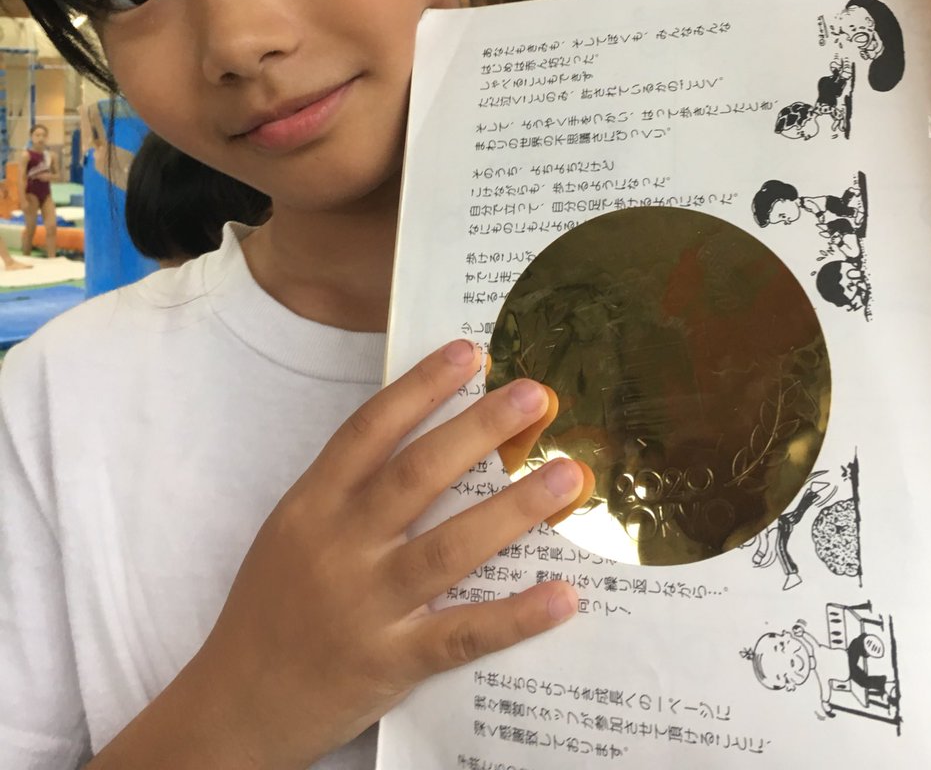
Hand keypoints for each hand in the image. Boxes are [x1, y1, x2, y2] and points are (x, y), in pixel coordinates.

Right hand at [194, 340, 585, 769]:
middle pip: (417, 474)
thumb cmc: (271, 607)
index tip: (468, 351)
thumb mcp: (294, 530)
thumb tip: (425, 436)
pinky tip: (562, 595)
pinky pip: (462, 634)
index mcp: (312, 505)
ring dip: (514, 508)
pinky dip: (515, 616)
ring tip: (567, 476)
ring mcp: (366, 605)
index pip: (369, 429)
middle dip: (480, 428)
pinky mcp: (391, 663)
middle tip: (535, 394)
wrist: (235, 706)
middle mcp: (339, 546)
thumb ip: (348, 489)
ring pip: (450, 547)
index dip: (420, 386)